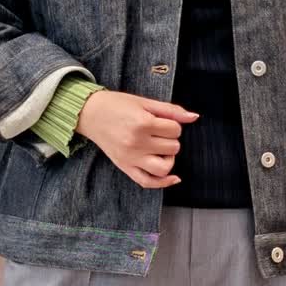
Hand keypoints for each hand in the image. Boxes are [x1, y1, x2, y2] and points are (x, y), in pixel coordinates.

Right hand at [75, 90, 198, 188]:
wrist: (90, 114)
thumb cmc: (117, 105)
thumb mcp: (144, 102)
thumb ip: (171, 110)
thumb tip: (194, 117)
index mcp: (142, 123)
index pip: (175, 130)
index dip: (173, 124)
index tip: (163, 121)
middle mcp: (136, 143)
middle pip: (172, 148)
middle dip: (171, 139)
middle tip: (159, 132)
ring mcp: (130, 158)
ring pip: (164, 167)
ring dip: (169, 159)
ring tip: (162, 150)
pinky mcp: (125, 167)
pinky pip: (147, 182)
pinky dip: (163, 183)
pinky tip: (173, 177)